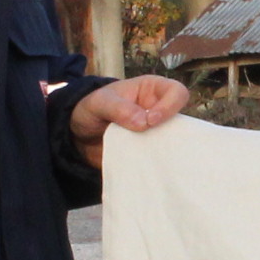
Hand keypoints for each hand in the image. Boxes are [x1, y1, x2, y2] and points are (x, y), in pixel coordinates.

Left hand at [70, 74, 190, 167]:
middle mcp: (159, 111)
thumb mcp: (100, 103)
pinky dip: (153, 165)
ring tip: (145, 156)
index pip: (176, 92)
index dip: (170, 106)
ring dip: (162, 151)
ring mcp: (155, 134)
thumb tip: (144, 122)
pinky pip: (159, 160)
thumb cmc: (92, 108)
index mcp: (152, 91)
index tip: (151, 120)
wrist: (78, 135)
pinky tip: (142, 168)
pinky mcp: (148, 152)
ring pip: (173, 144)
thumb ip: (119, 109)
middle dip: (171, 133)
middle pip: (182, 122)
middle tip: (151, 142)